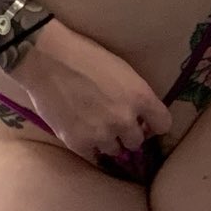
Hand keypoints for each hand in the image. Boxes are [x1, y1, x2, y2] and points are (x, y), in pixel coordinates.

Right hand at [18, 19, 172, 169]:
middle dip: (127, 133)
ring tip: (92, 126)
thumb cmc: (83, 55)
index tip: (146, 123)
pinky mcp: (79, 143)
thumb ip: (134, 95)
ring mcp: (102, 134)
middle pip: (137, 141)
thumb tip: (139, 116)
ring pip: (114, 150)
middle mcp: (125, 120)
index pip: (163, 124)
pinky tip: (80, 133)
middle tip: (112, 122)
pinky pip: (92, 155)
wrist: (46, 59)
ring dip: (107, 141)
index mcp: (140, 97)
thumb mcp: (121, 70)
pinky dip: (88, 146)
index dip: (154, 124)